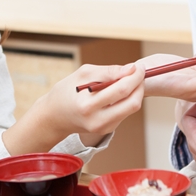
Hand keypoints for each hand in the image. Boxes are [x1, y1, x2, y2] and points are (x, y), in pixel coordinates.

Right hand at [3, 63, 144, 154]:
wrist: (55, 116)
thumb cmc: (67, 91)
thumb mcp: (83, 74)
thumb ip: (108, 71)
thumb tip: (130, 69)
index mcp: (87, 105)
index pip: (120, 90)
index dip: (134, 76)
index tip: (138, 66)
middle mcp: (97, 120)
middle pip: (132, 102)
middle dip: (139, 84)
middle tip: (138, 71)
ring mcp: (104, 127)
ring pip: (132, 108)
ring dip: (136, 91)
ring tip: (130, 78)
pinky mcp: (108, 129)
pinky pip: (126, 112)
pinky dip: (128, 99)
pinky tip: (122, 90)